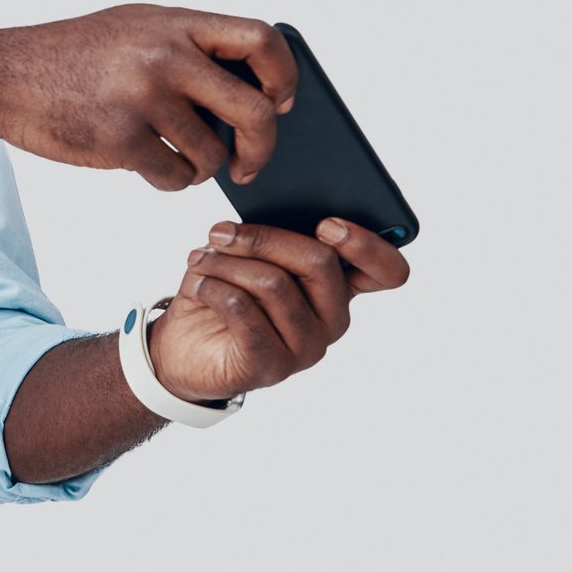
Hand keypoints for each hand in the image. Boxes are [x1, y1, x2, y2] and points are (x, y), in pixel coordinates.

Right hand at [0, 5, 296, 190]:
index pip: (261, 39)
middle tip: (251, 163)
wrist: (3, 76)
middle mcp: (165, 55)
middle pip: (255, 109)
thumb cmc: (71, 55)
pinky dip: (170, 180)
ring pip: (211, 153)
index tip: (280, 102)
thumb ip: (188, 45)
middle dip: (263, 147)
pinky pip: (172, 176)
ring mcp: (143, 98)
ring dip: (202, 168)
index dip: (282, 75)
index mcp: (174, 23)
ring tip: (177, 159)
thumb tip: (253, 86)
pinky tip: (151, 167)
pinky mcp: (119, 140)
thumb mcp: (135, 28)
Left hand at [147, 217, 411, 403]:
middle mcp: (332, 320)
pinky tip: (199, 285)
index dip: (368, 245)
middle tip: (220, 232)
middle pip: (319, 262)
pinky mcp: (272, 367)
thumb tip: (276, 204)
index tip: (328, 224)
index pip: (388, 272)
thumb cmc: (224, 291)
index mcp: (338, 287)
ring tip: (200, 259)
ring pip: (274, 283)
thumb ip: (275, 236)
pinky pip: (244, 310)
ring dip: (226, 263)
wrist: (183, 347)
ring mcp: (306, 348)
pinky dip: (214, 287)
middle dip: (263, 237)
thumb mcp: (251, 254)